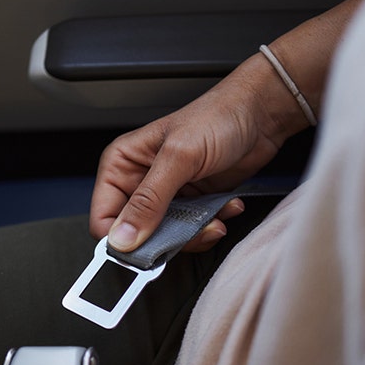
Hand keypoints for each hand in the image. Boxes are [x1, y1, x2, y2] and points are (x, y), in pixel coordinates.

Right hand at [89, 0, 364, 254]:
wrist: (260, 115)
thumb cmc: (218, 118)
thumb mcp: (179, 158)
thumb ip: (149, 201)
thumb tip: (122, 237)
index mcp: (122, 165)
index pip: (104, 217)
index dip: (122, 239)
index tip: (148, 248)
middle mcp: (140, 182)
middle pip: (137, 234)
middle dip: (167, 239)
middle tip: (193, 230)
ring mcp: (168, 195)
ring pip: (167, 238)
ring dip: (195, 234)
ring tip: (215, 216)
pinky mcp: (192, 203)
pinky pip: (193, 232)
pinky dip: (211, 225)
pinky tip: (226, 206)